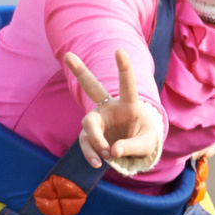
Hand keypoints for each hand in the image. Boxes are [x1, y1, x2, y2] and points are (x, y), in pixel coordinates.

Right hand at [62, 48, 165, 174]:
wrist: (136, 151)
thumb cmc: (144, 140)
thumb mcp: (146, 145)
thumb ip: (132, 147)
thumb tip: (111, 151)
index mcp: (129, 104)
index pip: (127, 85)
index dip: (124, 68)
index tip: (119, 50)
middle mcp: (110, 108)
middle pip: (93, 88)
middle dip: (80, 72)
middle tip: (68, 56)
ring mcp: (98, 120)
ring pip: (88, 124)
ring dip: (96, 141)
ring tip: (107, 156)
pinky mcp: (91, 135)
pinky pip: (86, 143)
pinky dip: (91, 154)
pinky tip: (98, 164)